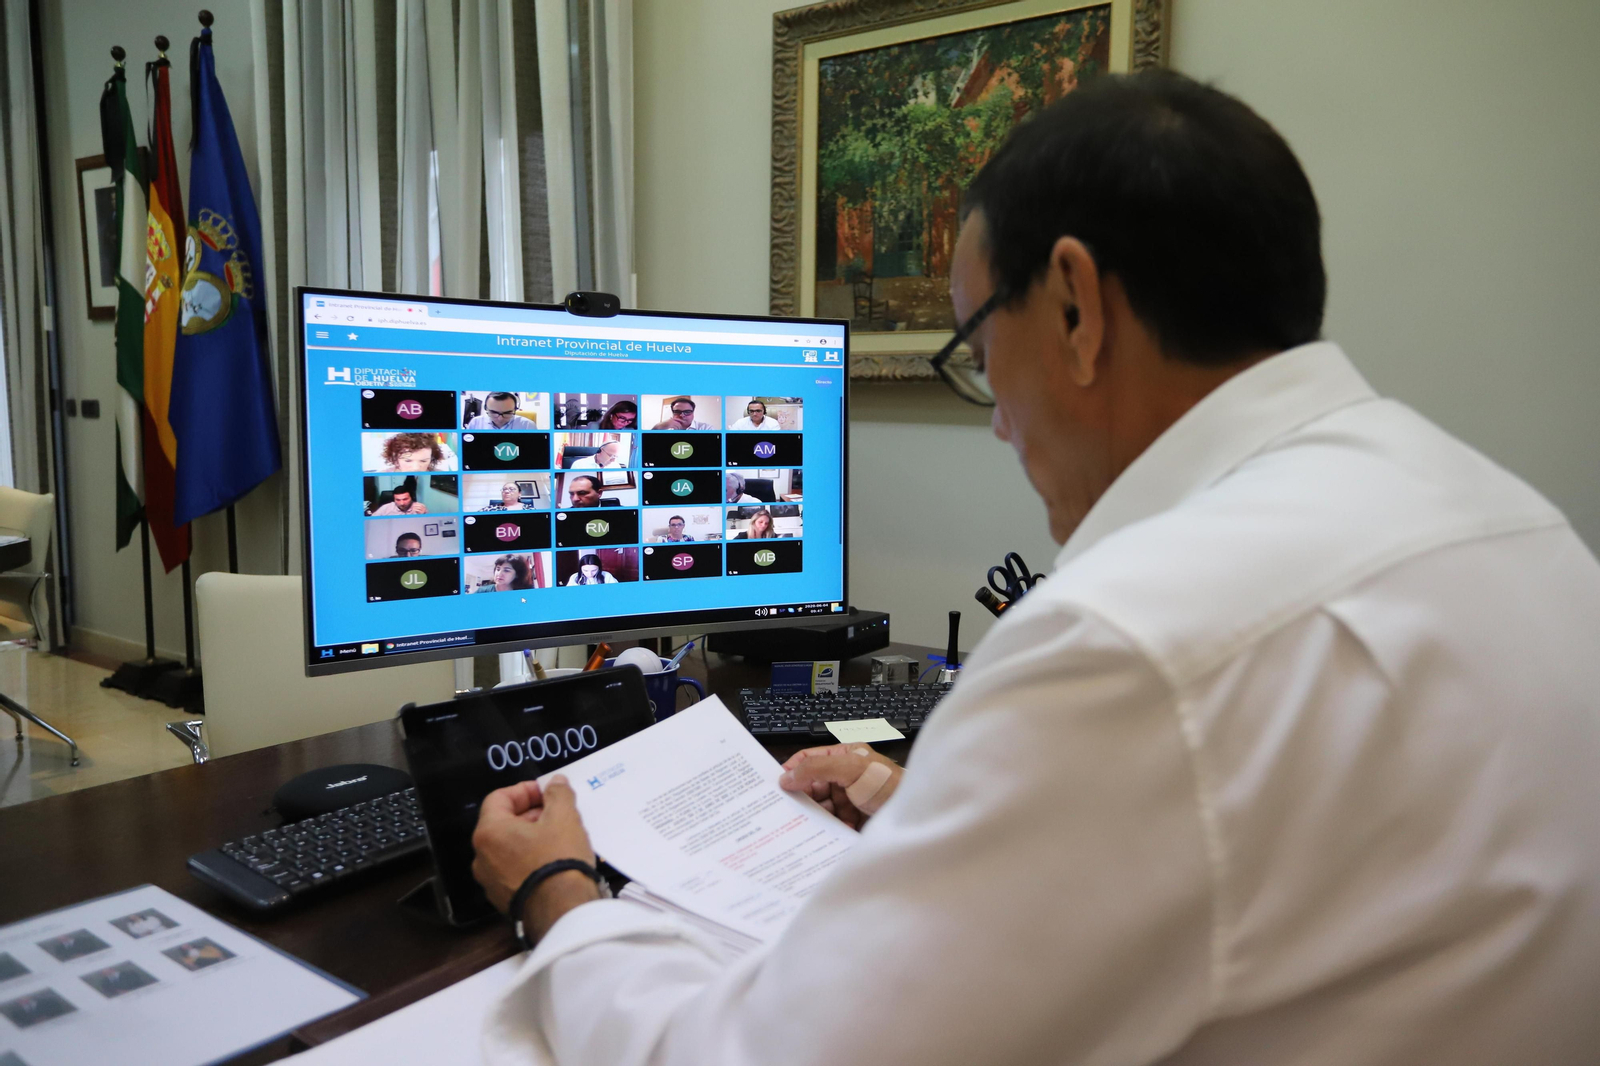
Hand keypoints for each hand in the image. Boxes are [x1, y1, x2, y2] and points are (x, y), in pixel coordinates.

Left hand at [471, 776, 600, 939]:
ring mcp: (490, 882)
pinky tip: (553, 862)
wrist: (561, 910)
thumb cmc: (558, 858)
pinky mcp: (503, 900)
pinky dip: (529, 860)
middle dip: (530, 814)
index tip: (547, 792)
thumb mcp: (564, 818)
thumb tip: (554, 782)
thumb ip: (558, 794)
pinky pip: (513, 870)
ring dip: (530, 837)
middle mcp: (481, 857)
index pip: (498, 798)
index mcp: (488, 832)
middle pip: (502, 823)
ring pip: (508, 848)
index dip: (524, 790)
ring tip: (558, 837)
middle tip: (556, 813)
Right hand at [778, 744, 902, 829]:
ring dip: (819, 816)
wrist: (916, 814)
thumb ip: (817, 769)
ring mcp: (849, 797)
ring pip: (821, 807)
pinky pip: (833, 823)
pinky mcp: (854, 817)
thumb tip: (787, 776)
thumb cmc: (888, 784)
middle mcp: (844, 775)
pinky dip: (832, 828)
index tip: (776, 785)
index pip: (808, 758)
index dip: (792, 769)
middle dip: (804, 798)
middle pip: (811, 785)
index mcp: (842, 756)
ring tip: (820, 821)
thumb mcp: (850, 769)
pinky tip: (838, 828)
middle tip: (792, 810)